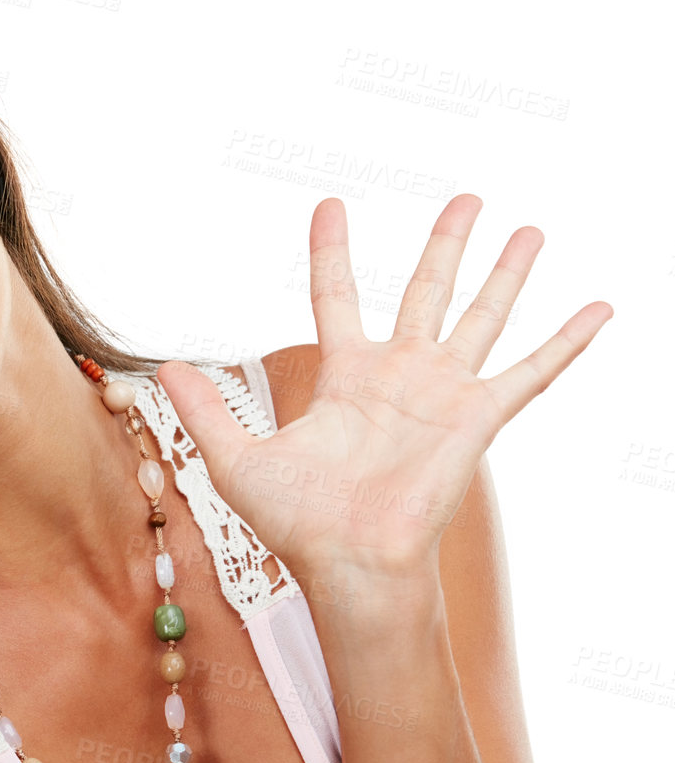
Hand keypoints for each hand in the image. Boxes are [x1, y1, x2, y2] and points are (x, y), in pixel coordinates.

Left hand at [157, 194, 611, 576]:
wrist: (348, 564)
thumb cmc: (297, 523)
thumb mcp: (235, 458)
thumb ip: (204, 410)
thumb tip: (164, 368)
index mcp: (344, 378)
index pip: (338, 296)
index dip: (333, 251)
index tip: (332, 204)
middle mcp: (398, 377)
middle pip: (427, 291)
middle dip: (447, 245)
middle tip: (468, 198)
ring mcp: (442, 394)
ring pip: (482, 317)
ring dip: (507, 275)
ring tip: (529, 230)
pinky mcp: (478, 419)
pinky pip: (530, 372)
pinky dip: (566, 342)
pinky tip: (598, 308)